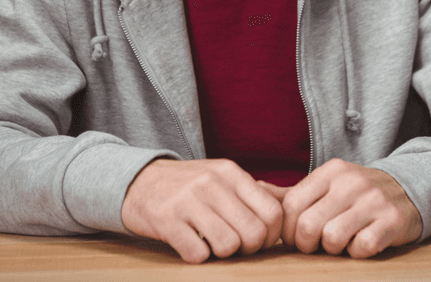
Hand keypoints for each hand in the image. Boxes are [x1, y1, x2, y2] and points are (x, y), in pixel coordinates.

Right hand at [121, 158, 283, 263]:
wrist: (137, 181)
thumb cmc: (188, 185)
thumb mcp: (222, 177)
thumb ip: (255, 191)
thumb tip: (293, 203)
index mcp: (231, 173)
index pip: (273, 212)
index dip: (271, 236)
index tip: (258, 240)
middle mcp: (212, 183)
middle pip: (254, 233)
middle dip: (249, 249)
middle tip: (235, 247)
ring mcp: (188, 201)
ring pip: (229, 245)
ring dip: (223, 254)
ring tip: (211, 244)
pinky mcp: (166, 220)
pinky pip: (197, 254)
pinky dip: (197, 257)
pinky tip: (191, 244)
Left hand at [272, 158, 422, 257]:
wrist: (409, 189)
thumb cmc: (357, 194)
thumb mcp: (326, 185)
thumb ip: (290, 192)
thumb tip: (254, 189)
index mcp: (329, 172)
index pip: (291, 205)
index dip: (288, 230)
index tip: (296, 238)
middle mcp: (350, 182)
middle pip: (308, 225)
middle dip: (307, 244)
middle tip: (316, 246)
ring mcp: (373, 200)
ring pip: (332, 237)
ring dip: (333, 249)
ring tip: (340, 243)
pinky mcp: (393, 220)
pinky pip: (362, 247)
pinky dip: (357, 252)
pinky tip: (361, 243)